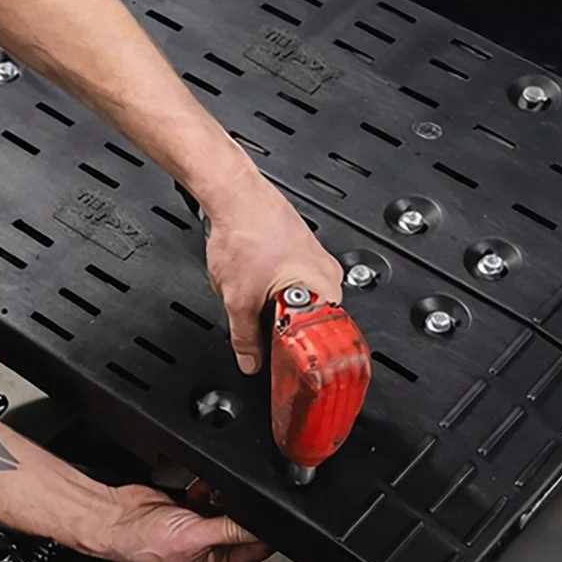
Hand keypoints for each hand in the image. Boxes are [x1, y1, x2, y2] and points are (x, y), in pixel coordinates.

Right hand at [93, 485, 271, 561]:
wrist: (115, 517)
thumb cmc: (143, 542)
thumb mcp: (196, 537)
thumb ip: (233, 530)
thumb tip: (262, 525)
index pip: (253, 552)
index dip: (261, 531)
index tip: (264, 512)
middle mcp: (208, 558)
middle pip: (242, 531)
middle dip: (239, 512)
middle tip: (231, 500)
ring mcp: (199, 535)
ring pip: (228, 512)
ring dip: (224, 499)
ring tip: (212, 494)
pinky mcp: (190, 514)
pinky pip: (212, 500)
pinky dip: (209, 491)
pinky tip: (201, 490)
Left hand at [200, 166, 342, 374]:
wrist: (233, 194)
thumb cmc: (246, 232)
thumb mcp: (239, 300)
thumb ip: (245, 338)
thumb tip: (250, 361)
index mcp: (326, 287)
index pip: (325, 339)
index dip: (301, 355)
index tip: (288, 367)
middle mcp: (328, 272)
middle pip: (311, 321)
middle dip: (282, 328)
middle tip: (262, 329)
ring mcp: (315, 259)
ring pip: (298, 301)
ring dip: (275, 307)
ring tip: (254, 294)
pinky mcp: (300, 249)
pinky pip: (291, 283)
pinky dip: (272, 287)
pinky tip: (254, 278)